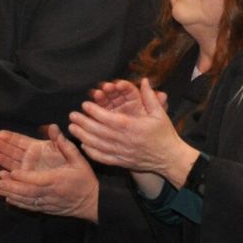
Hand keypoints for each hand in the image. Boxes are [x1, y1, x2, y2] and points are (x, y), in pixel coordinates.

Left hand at [0, 126, 100, 220]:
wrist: (93, 202)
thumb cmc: (85, 179)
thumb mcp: (78, 159)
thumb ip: (64, 144)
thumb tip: (53, 127)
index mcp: (57, 179)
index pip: (37, 179)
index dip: (23, 176)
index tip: (11, 172)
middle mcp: (51, 192)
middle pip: (28, 191)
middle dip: (12, 187)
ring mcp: (48, 202)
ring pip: (26, 200)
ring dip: (11, 194)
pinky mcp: (47, 209)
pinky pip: (30, 207)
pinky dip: (18, 203)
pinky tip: (9, 198)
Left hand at [68, 78, 193, 179]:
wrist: (169, 158)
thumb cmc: (164, 134)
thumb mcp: (159, 113)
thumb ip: (150, 96)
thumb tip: (144, 80)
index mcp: (132, 127)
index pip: (109, 118)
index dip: (95, 111)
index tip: (85, 105)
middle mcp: (124, 140)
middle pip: (99, 131)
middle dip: (83, 123)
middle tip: (72, 115)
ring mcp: (122, 153)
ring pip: (98, 145)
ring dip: (83, 136)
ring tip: (72, 128)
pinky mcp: (121, 162)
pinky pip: (103, 158)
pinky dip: (91, 152)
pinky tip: (84, 145)